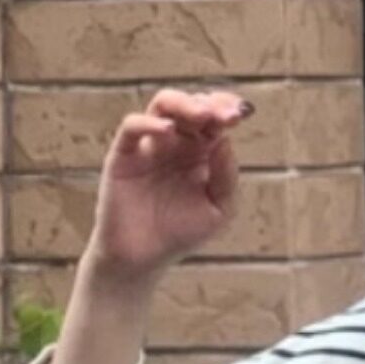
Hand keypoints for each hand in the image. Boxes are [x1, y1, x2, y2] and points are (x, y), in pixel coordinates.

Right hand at [84, 87, 249, 281]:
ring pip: (162, 106)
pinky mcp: (123, 154)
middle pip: (191, 106)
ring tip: (201, 115)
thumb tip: (226, 140)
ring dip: (183, 103)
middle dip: (210, 105)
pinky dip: (148, 123)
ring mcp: (149, 145)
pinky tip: (167, 131)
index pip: (214, 119)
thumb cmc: (180, 235)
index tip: (241, 113)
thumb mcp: (218, 210)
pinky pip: (132, 126)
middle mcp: (176, 142)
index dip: (227, 109)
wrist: (142, 260)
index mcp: (201, 152)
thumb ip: (227, 176)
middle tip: (226, 116)